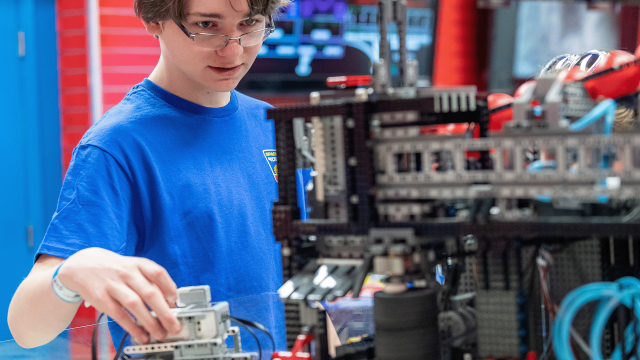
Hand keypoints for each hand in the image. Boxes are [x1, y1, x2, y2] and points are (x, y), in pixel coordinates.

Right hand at [58, 247, 181, 343]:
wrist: (82, 264)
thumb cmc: (114, 268)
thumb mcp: (133, 266)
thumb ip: (149, 280)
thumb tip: (168, 301)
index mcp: (138, 264)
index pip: (158, 273)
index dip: (170, 288)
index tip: (176, 302)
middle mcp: (127, 273)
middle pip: (150, 293)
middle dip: (165, 312)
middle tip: (174, 326)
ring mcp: (114, 285)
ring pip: (135, 305)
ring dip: (150, 322)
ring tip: (160, 334)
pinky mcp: (102, 298)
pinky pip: (120, 315)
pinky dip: (132, 327)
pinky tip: (141, 335)